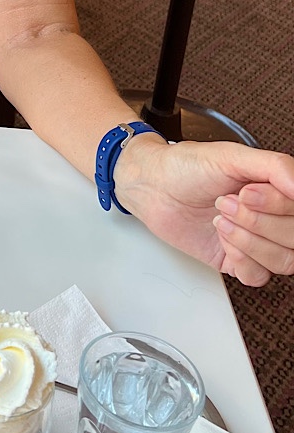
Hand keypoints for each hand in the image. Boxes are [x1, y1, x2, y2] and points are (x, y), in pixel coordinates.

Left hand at [113, 135, 293, 285]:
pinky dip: (240, 258)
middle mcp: (272, 216)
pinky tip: (222, 238)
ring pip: (284, 261)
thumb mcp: (232, 156)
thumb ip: (275, 166)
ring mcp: (257, 241)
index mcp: (277, 189)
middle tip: (227, 202)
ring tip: (221, 219)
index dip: (278, 206)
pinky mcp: (237, 261)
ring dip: (249, 240)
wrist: (153, 187)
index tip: (248, 192)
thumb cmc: (187, 167)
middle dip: (257, 221)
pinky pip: (258, 276)